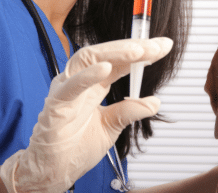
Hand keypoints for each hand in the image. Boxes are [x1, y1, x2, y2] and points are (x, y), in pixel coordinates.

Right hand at [0, 37, 172, 192]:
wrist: (54, 171)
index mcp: (94, 86)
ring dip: (114, 53)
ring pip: (87, 59)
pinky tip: (106, 68)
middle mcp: (80, 82)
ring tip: (137, 51)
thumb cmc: (75, 147)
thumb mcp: (111, 127)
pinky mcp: (55, 105)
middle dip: (133, 48)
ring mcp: (67, 90)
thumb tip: (154, 102)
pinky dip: (87, 76)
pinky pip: (70, 86)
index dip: (142, 52)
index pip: (120, 62)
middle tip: (157, 47)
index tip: (163, 46)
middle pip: (107, 54)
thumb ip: (130, 111)